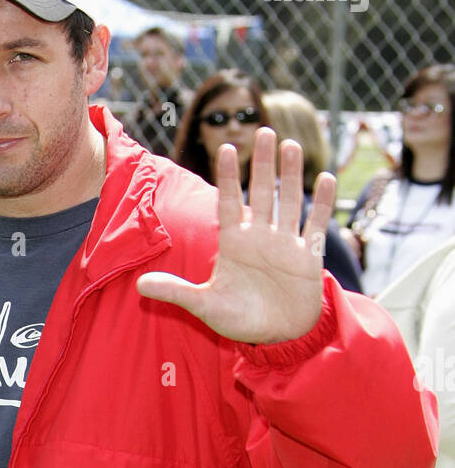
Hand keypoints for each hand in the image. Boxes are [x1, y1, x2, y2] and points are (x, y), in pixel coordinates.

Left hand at [137, 128, 336, 344]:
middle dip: (261, 164)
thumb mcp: (205, 306)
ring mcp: (285, 244)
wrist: (276, 337)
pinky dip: (321, 204)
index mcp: (234, 243)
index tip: (225, 149)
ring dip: (290, 175)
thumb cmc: (240, 319)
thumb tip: (139, 285)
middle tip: (262, 130)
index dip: (227, 177)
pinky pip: (315, 225)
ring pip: (288, 201)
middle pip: (260, 193)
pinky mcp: (308, 257)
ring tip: (290, 145)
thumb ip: (176, 293)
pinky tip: (326, 178)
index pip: (228, 203)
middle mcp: (260, 237)